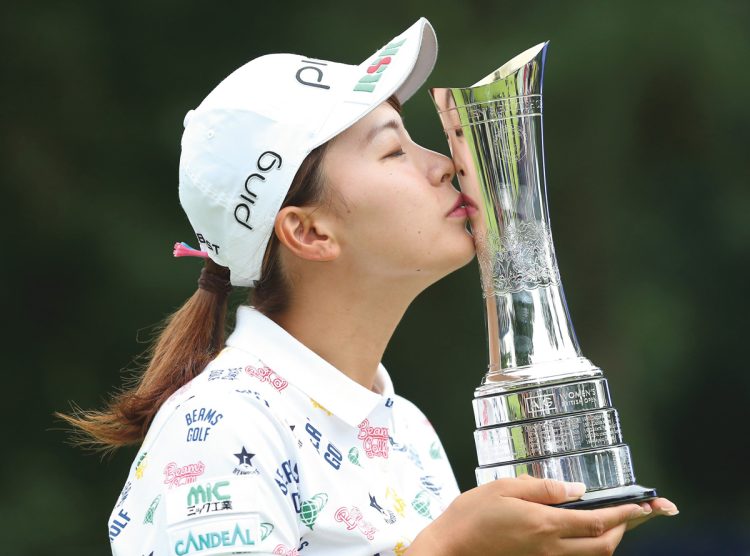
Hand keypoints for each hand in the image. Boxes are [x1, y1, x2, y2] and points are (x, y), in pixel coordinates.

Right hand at [407, 476, 677, 555]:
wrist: (450, 549)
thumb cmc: (472, 514)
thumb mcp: (505, 487)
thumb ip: (544, 488)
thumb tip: (578, 490)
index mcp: (545, 524)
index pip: (598, 521)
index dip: (627, 513)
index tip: (646, 505)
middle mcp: (551, 548)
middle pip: (603, 546)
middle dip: (623, 529)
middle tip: (629, 511)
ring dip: (606, 539)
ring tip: (607, 519)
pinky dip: (586, 548)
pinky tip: (580, 533)